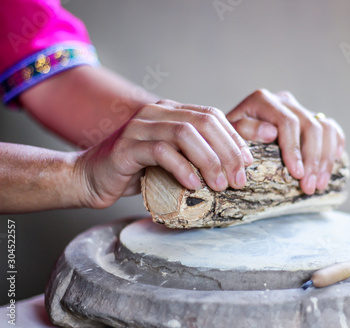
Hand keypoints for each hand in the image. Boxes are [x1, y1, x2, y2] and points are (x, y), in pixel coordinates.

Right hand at [74, 99, 252, 208]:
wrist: (91, 178)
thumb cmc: (137, 171)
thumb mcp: (173, 160)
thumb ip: (197, 155)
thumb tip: (237, 164)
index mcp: (170, 111)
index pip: (212, 116)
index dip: (234, 138)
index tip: (249, 163)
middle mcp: (156, 112)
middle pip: (204, 122)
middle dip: (227, 151)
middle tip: (239, 179)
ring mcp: (139, 127)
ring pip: (185, 134)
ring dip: (209, 160)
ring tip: (221, 185)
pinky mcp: (126, 147)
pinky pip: (161, 152)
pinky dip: (182, 168)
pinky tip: (194, 185)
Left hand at [226, 89, 344, 194]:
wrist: (231, 134)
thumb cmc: (228, 139)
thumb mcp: (229, 136)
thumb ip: (244, 131)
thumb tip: (271, 132)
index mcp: (262, 100)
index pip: (288, 122)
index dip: (295, 149)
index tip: (296, 174)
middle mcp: (284, 101)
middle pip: (311, 126)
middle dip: (312, 160)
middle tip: (308, 187)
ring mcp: (300, 109)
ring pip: (325, 128)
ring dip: (325, 159)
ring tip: (318, 184)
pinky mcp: (311, 118)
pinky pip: (333, 128)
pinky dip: (335, 146)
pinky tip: (331, 164)